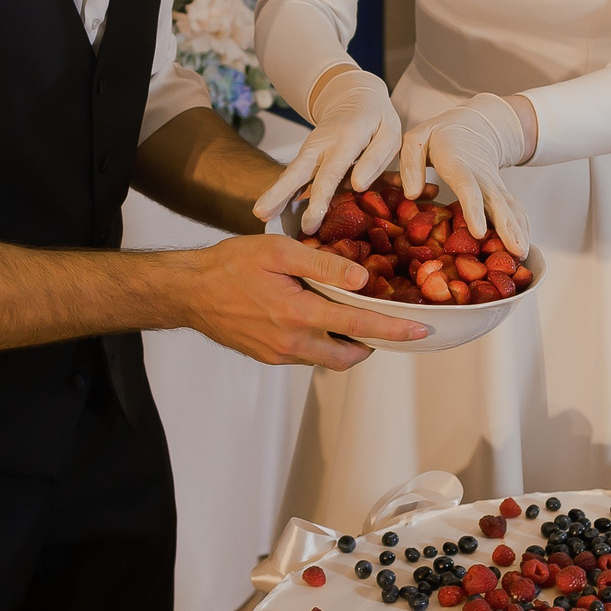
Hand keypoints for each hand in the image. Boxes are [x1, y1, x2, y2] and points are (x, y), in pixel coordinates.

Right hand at [169, 234, 425, 368]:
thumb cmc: (230, 265)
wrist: (189, 292)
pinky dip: (321, 341)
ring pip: (327, 358)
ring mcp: (279, 354)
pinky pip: (306, 355)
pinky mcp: (269, 357)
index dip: (393, 330)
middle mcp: (291, 342)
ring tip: (349, 315)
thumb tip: (363, 278)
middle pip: (348, 357)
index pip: (358, 326)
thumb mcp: (279, 252)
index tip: (420, 332)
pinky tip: (316, 316)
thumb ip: (324, 264)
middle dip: (372, 345)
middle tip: (384, 324)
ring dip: (345, 343)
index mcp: (297, 314)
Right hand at [253, 65, 402, 232]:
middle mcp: (323, 143)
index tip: (312, 218)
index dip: (321, 195)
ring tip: (259, 214)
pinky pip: (292, 174)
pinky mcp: (305, 155)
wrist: (354, 95)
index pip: (332, 170)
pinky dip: (280, 192)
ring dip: (274, 193)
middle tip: (263, 213)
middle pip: (299, 169)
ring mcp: (310, 148)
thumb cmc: (377, 120)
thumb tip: (358, 186)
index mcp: (348, 138)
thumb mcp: (390, 133)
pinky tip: (269, 211)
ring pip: (291, 172)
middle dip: (281, 193)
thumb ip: (376, 158)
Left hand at [398, 92, 531, 254]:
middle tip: (515, 251)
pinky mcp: (500, 193)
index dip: (474, 210)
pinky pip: (514, 210)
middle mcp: (481, 177)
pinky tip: (524, 246)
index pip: (468, 188)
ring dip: (518, 231)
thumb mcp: (417, 139)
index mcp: (458, 164)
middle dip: (507, 228)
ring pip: (510, 208)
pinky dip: (522, 228)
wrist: (474, 124)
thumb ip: (410, 163)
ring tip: (522, 255)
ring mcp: (494, 185)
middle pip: (498, 203)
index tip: (478, 233)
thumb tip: (413, 194)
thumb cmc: (439, 135)